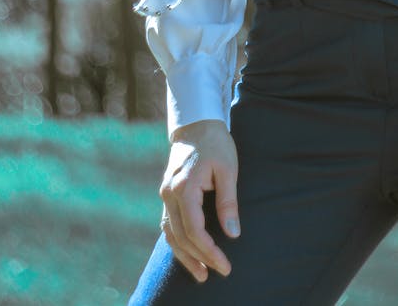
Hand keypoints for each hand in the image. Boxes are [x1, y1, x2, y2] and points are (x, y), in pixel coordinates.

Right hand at [159, 119, 240, 282]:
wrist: (196, 123)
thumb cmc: (215, 143)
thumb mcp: (228, 169)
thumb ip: (228, 201)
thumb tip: (233, 233)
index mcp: (184, 187)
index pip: (194, 230)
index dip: (209, 251)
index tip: (225, 265)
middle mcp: (169, 194)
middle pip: (181, 236)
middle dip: (199, 258)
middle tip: (217, 273)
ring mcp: (165, 194)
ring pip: (170, 234)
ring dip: (184, 256)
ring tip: (201, 273)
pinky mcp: (167, 194)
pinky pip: (169, 224)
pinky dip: (178, 241)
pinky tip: (188, 253)